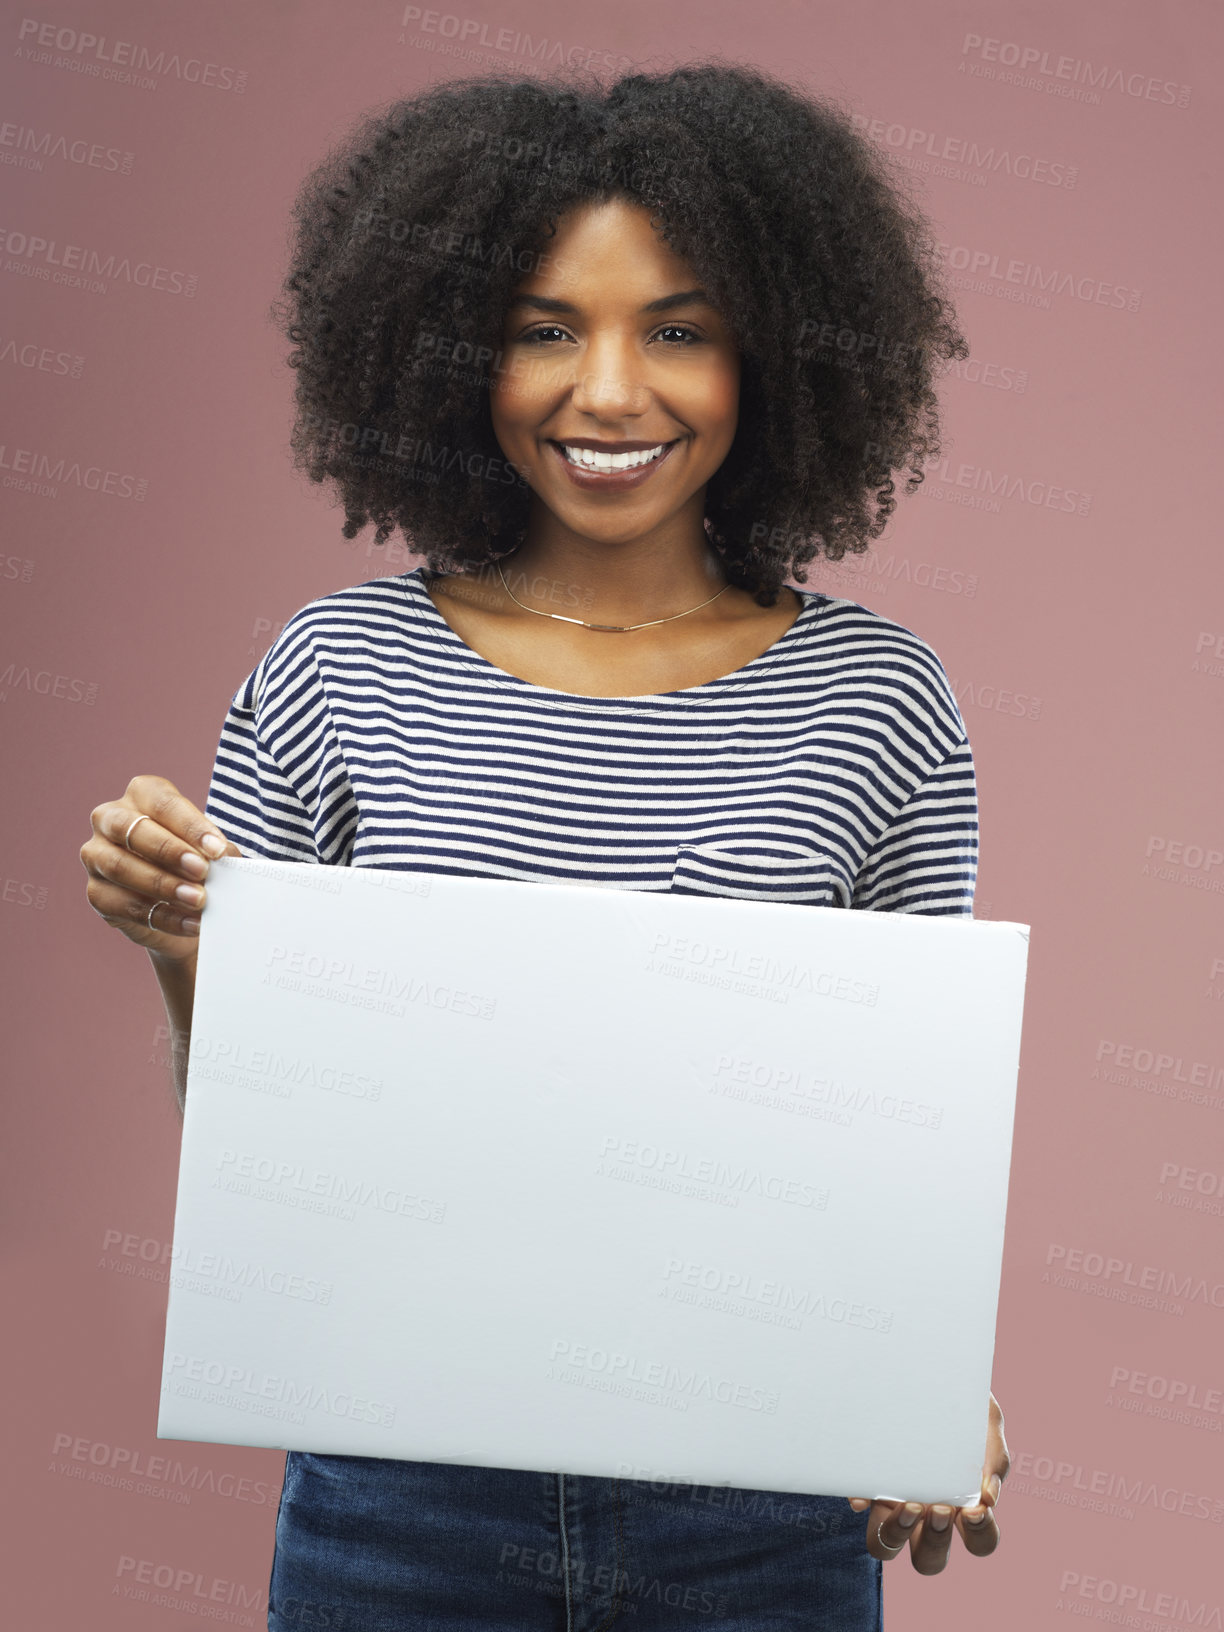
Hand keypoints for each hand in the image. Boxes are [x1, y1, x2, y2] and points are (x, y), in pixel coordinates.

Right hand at [82, 774, 240, 958]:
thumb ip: (215, 851)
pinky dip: (163, 916)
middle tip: (202, 871)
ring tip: (198, 900)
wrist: (184, 908)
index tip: (217, 849)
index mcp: (142, 794)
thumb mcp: (212, 853)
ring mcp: (96, 855)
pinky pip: (124, 905)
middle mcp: (110, 818)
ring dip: (163, 884)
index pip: (163, 803)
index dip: (190, 826)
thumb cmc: (198, 865)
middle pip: (131, 829)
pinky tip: (191, 923)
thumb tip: (222, 859)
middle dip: (169, 851)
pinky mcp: (96, 893)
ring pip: (119, 866)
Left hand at [846, 1391, 1008, 1573]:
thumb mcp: (987, 1421)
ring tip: (907, 1502)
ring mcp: (892, 1500)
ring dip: (897, 1533)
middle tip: (938, 1508)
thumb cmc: (965, 1403)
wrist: (928, 1367)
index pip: (980, 1542)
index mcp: (964, 1504)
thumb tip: (986, 1497)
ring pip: (885, 1547)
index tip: (975, 1508)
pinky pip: (857, 1503)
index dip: (980, 1535)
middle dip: (935, 1541)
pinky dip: (861, 1499)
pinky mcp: (866, 1479)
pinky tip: (867, 1486)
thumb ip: (994, 1458)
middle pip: (930, 1560)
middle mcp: (926, 1512)